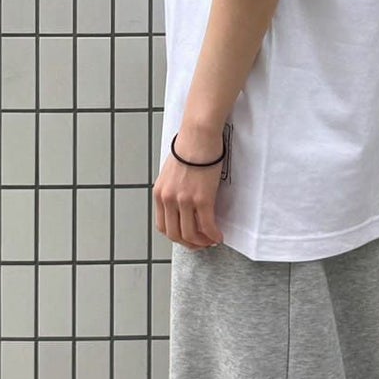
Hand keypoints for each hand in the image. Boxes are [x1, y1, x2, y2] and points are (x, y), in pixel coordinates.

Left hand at [153, 131, 224, 250]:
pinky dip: (213, 235)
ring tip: (211, 240)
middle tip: (201, 243)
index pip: (163, 226)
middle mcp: (168, 199)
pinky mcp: (202, 199)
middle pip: (175, 234)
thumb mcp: (171, 171)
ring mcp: (184, 200)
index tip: (187, 237)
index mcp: (159, 193)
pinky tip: (219, 236)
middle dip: (189, 243)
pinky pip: (207, 226)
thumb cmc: (189, 147)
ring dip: (202, 242)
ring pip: (190, 234)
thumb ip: (173, 189)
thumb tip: (181, 202)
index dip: (176, 236)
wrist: (198, 135)